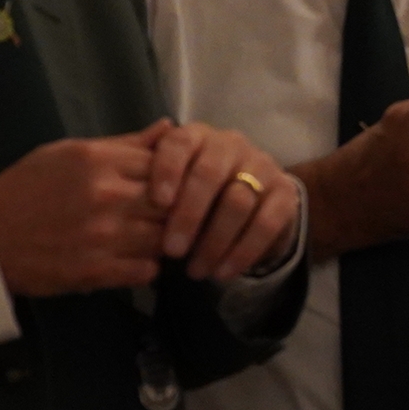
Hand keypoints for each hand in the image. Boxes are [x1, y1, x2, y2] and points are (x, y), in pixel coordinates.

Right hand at [0, 137, 167, 294]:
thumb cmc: (26, 189)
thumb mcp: (70, 153)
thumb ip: (124, 143)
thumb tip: (170, 128)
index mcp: (99, 160)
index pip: (166, 165)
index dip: (173, 178)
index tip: (167, 187)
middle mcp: (106, 195)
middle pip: (171, 202)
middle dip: (173, 210)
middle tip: (164, 217)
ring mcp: (103, 235)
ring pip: (164, 238)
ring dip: (162, 240)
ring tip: (147, 238)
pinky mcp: (96, 271)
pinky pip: (147, 271)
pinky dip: (146, 267)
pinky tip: (133, 260)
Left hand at [139, 120, 301, 281]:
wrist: (252, 200)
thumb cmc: (192, 190)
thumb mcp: (168, 180)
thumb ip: (144, 175)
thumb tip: (123, 168)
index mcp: (197, 137)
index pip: (180, 143)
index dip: (168, 170)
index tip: (157, 203)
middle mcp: (231, 145)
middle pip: (210, 174)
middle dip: (189, 215)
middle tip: (172, 250)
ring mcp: (262, 167)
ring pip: (238, 202)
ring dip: (214, 241)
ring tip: (194, 271)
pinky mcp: (286, 194)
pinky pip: (266, 223)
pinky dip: (243, 251)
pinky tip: (223, 272)